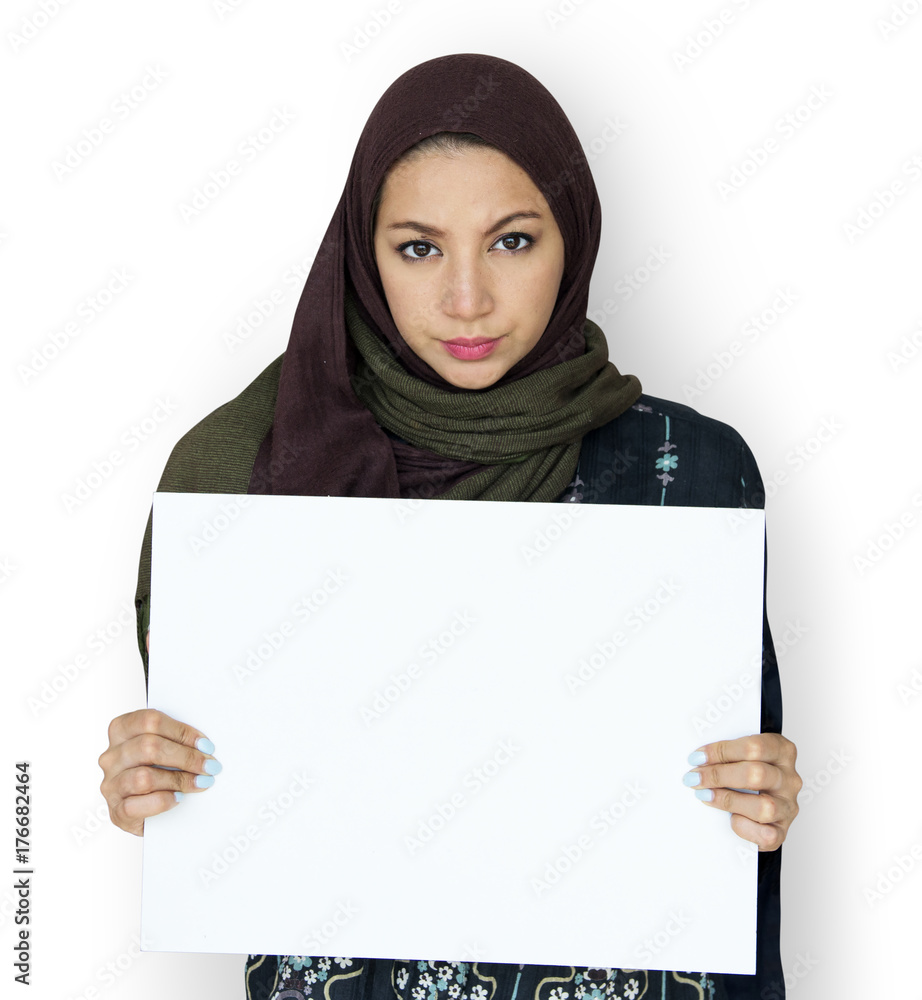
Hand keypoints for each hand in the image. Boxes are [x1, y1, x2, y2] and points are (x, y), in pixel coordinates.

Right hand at [98, 632, 221, 835]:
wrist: (160, 799)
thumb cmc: (168, 757)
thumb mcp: (172, 722)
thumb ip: (166, 680)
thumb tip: (154, 633)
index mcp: (122, 727)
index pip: (150, 720)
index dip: (183, 732)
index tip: (208, 742)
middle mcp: (110, 754)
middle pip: (148, 747)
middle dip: (186, 757)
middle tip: (212, 766)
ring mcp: (110, 785)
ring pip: (144, 776)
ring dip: (180, 779)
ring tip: (203, 783)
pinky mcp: (116, 813)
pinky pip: (137, 807)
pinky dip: (163, 801)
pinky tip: (179, 799)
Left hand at [683, 733, 800, 850]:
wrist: (760, 802)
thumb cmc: (748, 773)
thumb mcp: (742, 755)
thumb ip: (727, 753)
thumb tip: (698, 758)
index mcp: (782, 751)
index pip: (755, 747)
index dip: (722, 751)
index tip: (698, 757)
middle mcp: (789, 779)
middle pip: (756, 774)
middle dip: (719, 776)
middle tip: (695, 778)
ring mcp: (788, 806)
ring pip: (763, 807)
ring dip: (727, 801)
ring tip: (705, 796)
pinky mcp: (782, 831)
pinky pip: (766, 835)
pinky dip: (744, 828)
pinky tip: (730, 819)